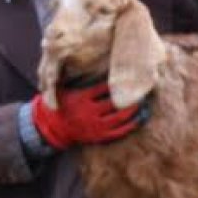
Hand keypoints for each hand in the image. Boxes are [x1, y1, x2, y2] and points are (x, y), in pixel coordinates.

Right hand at [30, 81, 145, 149]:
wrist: (54, 128)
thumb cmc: (62, 104)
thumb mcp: (64, 89)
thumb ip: (77, 78)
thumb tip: (94, 61)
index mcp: (80, 98)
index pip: (103, 88)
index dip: (117, 81)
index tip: (128, 74)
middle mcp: (88, 113)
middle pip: (114, 102)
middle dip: (128, 95)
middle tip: (141, 88)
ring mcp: (95, 126)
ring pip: (119, 117)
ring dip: (133, 110)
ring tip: (143, 102)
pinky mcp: (99, 137)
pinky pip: (119, 132)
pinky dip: (130, 125)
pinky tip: (139, 118)